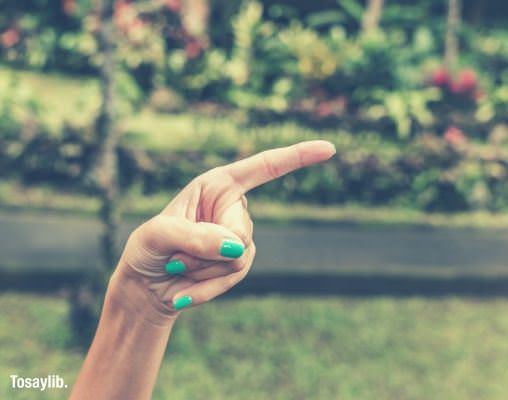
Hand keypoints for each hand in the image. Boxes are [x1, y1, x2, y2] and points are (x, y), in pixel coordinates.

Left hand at [112, 140, 335, 315]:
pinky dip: (208, 288)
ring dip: (205, 270)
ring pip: (240, 257)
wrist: (148, 285)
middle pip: (242, 231)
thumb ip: (194, 237)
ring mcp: (239, 236)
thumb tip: (237, 247)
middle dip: (208, 251)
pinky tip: (185, 292)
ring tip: (179, 268)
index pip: (263, 167)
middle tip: (176, 256)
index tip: (329, 148)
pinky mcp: (240, 262)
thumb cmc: (147, 249)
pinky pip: (236, 276)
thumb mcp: (157, 235)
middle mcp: (232, 207)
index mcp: (217, 184)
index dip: (297, 157)